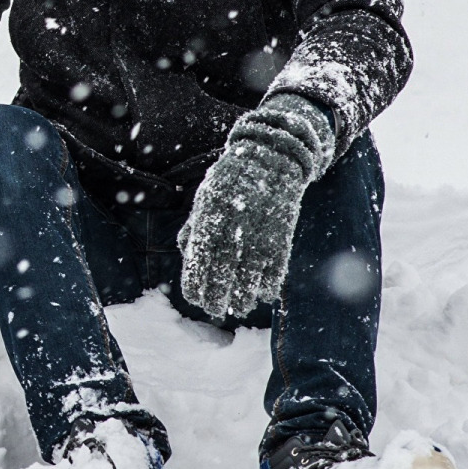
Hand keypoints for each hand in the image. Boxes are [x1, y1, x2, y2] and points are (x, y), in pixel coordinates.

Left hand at [179, 94, 336, 318]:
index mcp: (209, 220)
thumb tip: (185, 254)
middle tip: (215, 311)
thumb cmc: (232, 181)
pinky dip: (268, 286)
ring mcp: (259, 235)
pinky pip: (275, 271)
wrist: (271, 158)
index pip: (198, 263)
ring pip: (249, 279)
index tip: (195, 298)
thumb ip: (195, 227)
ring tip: (237, 307)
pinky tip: (260, 294)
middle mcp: (233, 230)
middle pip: (222, 276)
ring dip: (242, 298)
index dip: (196, 285)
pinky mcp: (282, 237)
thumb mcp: (206, 199)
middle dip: (216, 299)